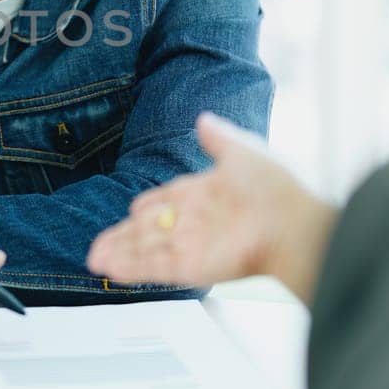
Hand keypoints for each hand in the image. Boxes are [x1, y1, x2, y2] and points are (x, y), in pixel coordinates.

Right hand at [86, 112, 334, 302]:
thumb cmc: (278, 190)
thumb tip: (204, 119)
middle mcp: (195, 223)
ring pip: (145, 250)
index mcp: (204, 195)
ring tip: (94, 259)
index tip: (130, 211)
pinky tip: (110, 269)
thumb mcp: (243, 151)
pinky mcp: (191, 266)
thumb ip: (219, 138)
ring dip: (119, 254)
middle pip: (149, 231)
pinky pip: (153, 267)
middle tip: (98, 247)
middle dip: (121, 238)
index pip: (166, 203)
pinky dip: (130, 268)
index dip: (146, 208)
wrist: (294, 226)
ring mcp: (191, 246)